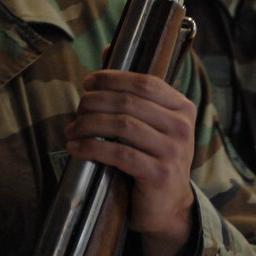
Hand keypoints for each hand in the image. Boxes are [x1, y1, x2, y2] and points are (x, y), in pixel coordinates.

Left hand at [64, 70, 196, 255]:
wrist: (169, 206)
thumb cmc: (155, 158)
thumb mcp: (152, 123)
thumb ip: (134, 91)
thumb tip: (109, 49)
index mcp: (183, 107)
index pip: (144, 82)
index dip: (112, 79)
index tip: (88, 82)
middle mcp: (182, 126)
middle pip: (129, 102)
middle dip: (95, 102)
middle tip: (77, 108)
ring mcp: (174, 151)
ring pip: (121, 126)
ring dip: (88, 125)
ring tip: (72, 130)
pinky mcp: (159, 174)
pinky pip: (119, 153)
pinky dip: (92, 148)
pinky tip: (77, 148)